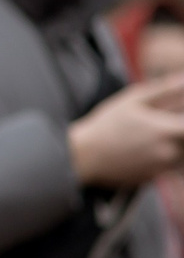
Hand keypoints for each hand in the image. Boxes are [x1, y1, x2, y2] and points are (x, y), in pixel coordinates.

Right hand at [68, 73, 183, 187]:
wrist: (84, 156)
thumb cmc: (106, 124)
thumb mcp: (132, 100)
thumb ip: (163, 90)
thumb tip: (182, 79)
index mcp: (167, 130)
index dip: (182, 119)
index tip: (175, 115)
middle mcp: (169, 151)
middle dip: (176, 130)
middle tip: (155, 124)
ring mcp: (162, 167)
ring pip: (180, 154)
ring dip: (172, 143)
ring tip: (146, 136)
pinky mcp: (154, 177)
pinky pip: (168, 167)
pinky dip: (160, 157)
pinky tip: (140, 149)